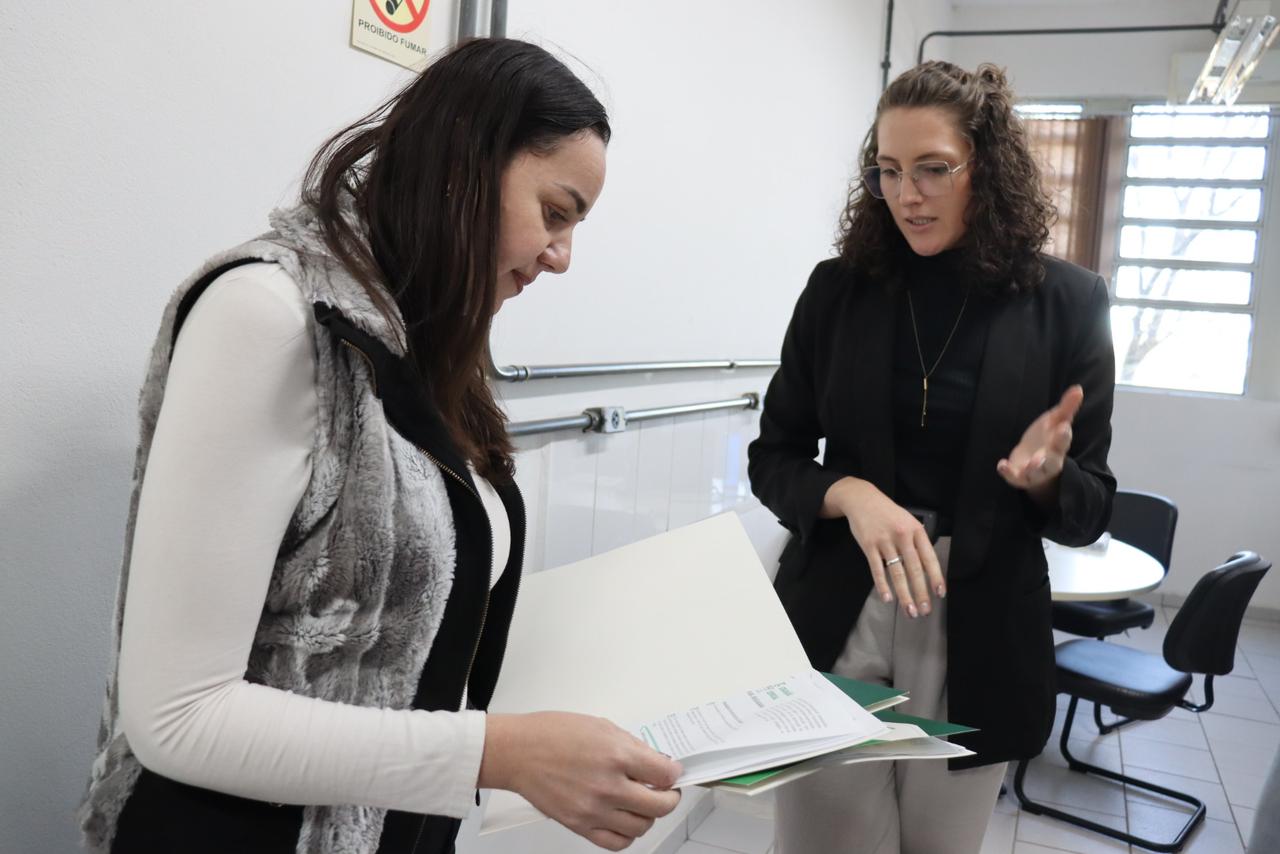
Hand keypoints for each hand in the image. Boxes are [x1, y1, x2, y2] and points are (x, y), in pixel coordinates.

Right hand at [480, 712, 681, 850]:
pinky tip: (626, 821)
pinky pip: (616, 843)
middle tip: (667, 791)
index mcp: (616, 755)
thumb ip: (632, 746)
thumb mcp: (601, 726)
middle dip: (670, 797)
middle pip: (660, 805)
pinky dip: (627, 835)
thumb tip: (655, 761)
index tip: (672, 772)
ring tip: (644, 804)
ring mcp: (594, 810)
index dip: (674, 773)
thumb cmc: (551, 734)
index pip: (665, 774)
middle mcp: (608, 786)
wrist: (518, 752)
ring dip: (649, 816)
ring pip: (641, 826)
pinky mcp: (579, 825)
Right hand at [823, 478, 943, 617]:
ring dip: (904, 595)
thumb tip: (927, 568)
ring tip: (910, 610)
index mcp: (916, 530)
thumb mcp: (908, 521)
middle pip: (914, 569)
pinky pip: (877, 569)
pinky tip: (887, 598)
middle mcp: (902, 535)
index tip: (940, 594)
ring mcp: (884, 541)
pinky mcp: (868, 545)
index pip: (929, 558)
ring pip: (896, 573)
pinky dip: (882, 585)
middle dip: (920, 593)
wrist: (862, 499)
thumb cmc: (887, 513)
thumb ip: (917, 541)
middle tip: (924, 610)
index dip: (936, 577)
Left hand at [997, 385, 1082, 500]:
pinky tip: (1002, 465)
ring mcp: (1034, 471)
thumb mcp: (1055, 420)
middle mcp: (1049, 461)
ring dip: (1033, 468)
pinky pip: (1014, 478)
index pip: (1063, 442)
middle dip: (1050, 458)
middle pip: (1053, 462)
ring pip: (1036, 473)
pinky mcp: (1019, 476)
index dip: (1063, 436)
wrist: (1030, 459)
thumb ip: (1066, 407)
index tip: (1063, 427)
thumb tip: (1078, 388)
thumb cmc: (1046, 438)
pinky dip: (1008, 473)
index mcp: (1058, 446)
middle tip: (1043, 456)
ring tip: (1031, 463)